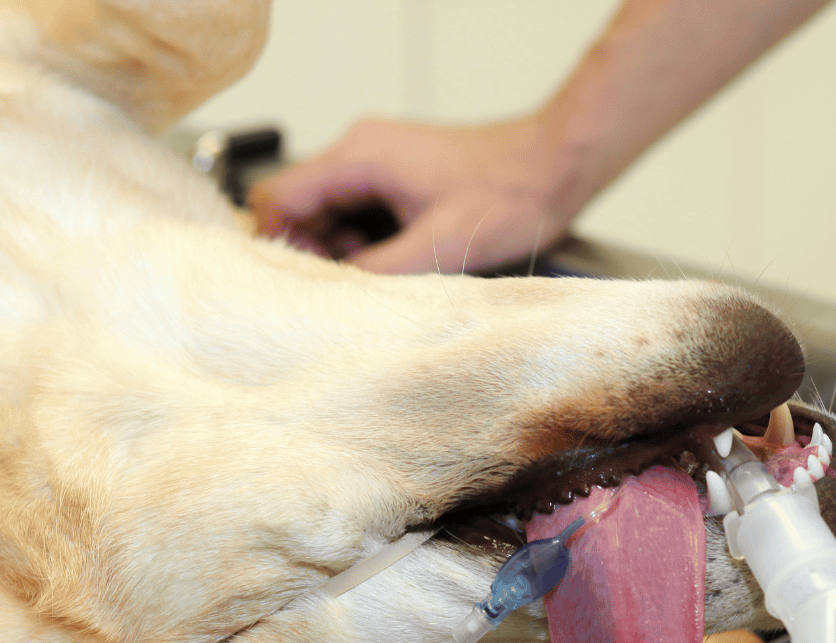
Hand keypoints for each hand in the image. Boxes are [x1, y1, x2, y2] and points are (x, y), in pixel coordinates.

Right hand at [249, 116, 584, 274]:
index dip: (279, 245)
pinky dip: (366, 242)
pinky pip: (359, 212)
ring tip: (383, 275)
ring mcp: (378, 161)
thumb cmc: (509, 194)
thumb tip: (333, 296)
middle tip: (352, 287)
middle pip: (301, 208)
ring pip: (330, 213)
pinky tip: (396, 263)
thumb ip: (377, 271)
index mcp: (360, 156)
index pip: (279, 197)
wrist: (553, 166)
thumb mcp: (441, 246)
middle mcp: (360, 150)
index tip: (300, 284)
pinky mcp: (397, 176)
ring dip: (344, 252)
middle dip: (316, 253)